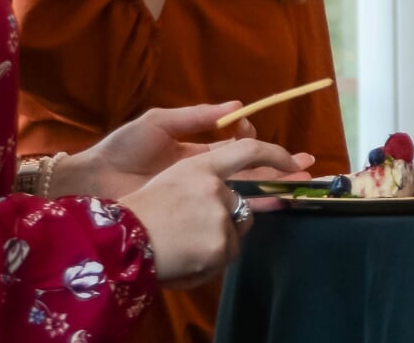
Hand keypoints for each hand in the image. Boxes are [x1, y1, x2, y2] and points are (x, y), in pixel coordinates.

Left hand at [62, 102, 310, 202]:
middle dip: (276, 167)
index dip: (255, 141)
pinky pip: (223, 209)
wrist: (92, 183)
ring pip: (243, 190)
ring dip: (271, 187)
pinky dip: (249, 207)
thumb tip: (238, 107)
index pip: (236, 145)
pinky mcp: (189, 213)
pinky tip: (269, 206)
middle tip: (304, 167)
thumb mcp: (159, 122)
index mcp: (195, 149)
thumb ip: (198, 116)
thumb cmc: (121, 149)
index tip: (260, 137)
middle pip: (247, 169)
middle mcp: (201, 172)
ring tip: (296, 186)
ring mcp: (196, 194)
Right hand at [118, 138, 309, 288]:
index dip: (277, 155)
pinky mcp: (221, 243)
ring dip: (216, 244)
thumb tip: (231, 192)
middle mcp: (216, 187)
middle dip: (228, 222)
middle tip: (195, 233)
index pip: (249, 150)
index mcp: (200, 166)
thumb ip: (203, 180)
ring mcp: (220, 215)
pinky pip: (225, 257)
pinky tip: (183, 260)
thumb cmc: (136, 212)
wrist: (117, 241)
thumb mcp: (170, 181)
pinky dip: (208, 264)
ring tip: (181, 246)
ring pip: (235, 234)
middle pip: (243, 206)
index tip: (296, 163)